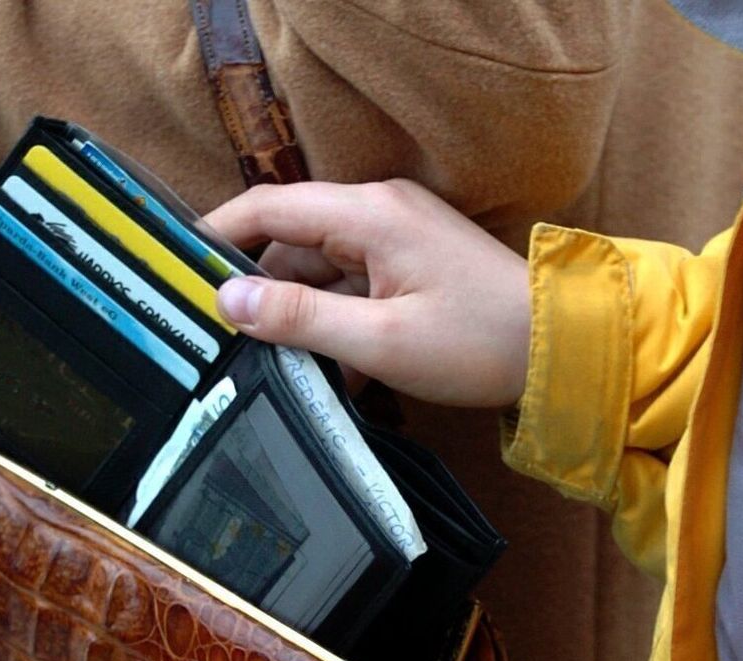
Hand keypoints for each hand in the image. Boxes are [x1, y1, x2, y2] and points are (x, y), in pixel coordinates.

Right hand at [207, 180, 530, 406]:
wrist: (565, 350)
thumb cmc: (481, 341)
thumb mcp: (379, 339)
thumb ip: (298, 316)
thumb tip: (228, 300)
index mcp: (367, 215)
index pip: (268, 208)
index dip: (217, 234)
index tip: (178, 269)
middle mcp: (376, 213)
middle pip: (288, 242)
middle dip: (258, 292)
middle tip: (225, 341)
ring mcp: (393, 239)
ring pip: (316, 271)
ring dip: (299, 317)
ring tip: (285, 368)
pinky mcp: (406, 265)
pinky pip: (348, 287)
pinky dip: (333, 323)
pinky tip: (333, 369)